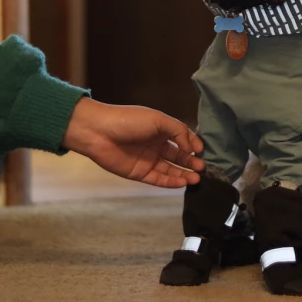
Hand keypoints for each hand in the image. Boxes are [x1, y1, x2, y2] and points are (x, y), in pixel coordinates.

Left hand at [62, 98, 204, 187]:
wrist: (99, 132)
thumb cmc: (128, 121)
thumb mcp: (158, 120)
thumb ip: (178, 131)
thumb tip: (192, 148)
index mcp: (160, 129)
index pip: (182, 138)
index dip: (193, 144)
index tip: (202, 151)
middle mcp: (155, 145)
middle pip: (178, 156)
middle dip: (191, 162)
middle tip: (202, 167)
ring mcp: (147, 160)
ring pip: (170, 169)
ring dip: (184, 174)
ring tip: (197, 177)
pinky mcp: (139, 173)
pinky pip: (158, 179)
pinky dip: (171, 182)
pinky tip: (182, 182)